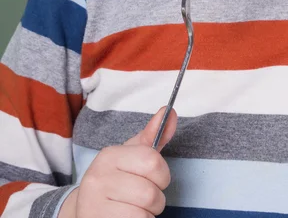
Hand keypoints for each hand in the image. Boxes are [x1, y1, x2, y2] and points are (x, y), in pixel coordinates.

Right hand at [59, 106, 176, 217]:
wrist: (86, 211)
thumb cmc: (116, 182)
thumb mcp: (132, 157)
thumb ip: (154, 136)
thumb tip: (169, 111)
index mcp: (109, 155)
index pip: (152, 161)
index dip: (162, 175)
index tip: (154, 179)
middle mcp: (98, 177)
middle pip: (151, 192)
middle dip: (156, 199)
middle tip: (143, 199)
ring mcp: (94, 204)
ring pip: (144, 212)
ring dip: (148, 215)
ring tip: (135, 210)